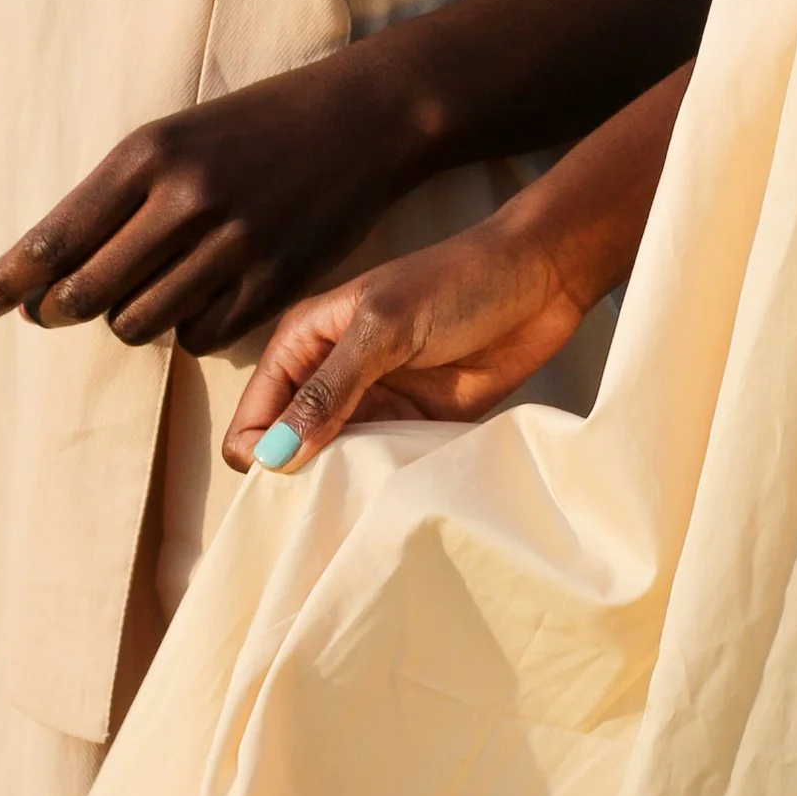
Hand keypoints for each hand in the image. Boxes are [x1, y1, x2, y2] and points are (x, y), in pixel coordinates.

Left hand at [0, 63, 408, 355]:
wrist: (364, 118)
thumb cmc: (255, 126)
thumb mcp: (176, 136)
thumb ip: (115, 196)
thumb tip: (45, 268)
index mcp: (150, 153)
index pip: (54, 240)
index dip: (6, 282)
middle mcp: (186, 199)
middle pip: (86, 294)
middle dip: (54, 311)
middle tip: (47, 311)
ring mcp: (234, 244)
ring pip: (137, 323)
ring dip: (122, 321)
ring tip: (131, 298)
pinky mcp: (275, 280)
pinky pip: (197, 335)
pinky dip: (183, 329)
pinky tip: (192, 300)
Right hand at [226, 63, 690, 471]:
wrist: (543, 279)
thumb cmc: (458, 282)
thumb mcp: (385, 328)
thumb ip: (330, 389)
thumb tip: (276, 455)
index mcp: (304, 345)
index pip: (254, 418)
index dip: (260, 457)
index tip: (290, 489)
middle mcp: (331, 380)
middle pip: (289, 450)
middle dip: (300, 484)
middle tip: (325, 516)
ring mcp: (375, 405)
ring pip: (335, 467)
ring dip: (345, 490)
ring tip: (360, 515)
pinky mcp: (417, 426)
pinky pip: (384, 469)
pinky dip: (385, 486)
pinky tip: (395, 503)